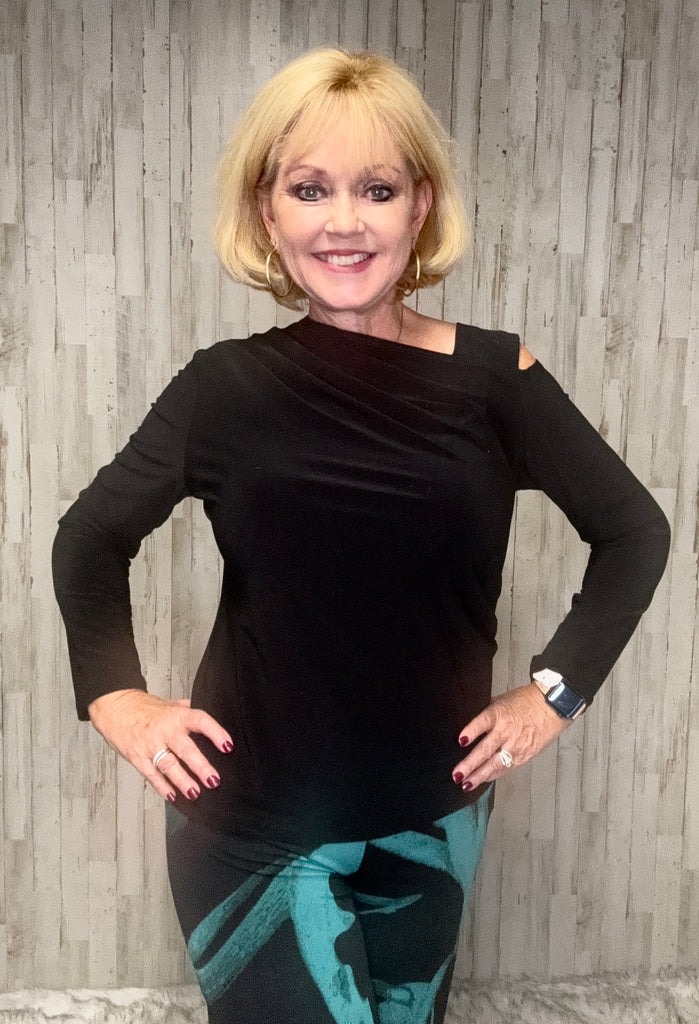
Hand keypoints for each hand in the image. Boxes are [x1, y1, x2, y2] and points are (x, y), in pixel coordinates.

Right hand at [88, 689, 233, 802]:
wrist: (115, 707)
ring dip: (182, 780)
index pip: (200, 721)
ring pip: (169, 765)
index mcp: (177, 715)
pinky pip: (152, 774)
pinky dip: (162, 786)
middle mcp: (165, 730)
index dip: (215, 732)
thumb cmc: (145, 707)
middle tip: (213, 780)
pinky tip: (173, 796)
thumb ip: (190, 710)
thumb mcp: (171, 703)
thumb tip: (214, 714)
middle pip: (185, 749)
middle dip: (200, 766)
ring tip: (195, 792)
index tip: (228, 746)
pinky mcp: (138, 757)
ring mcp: (150, 745)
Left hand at [452, 683, 571, 789]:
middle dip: (470, 764)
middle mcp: (507, 731)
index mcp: (499, 714)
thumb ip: (487, 712)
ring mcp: (516, 745)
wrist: (552, 707)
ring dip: (480, 776)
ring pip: (496, 764)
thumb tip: (469, 720)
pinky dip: (494, 775)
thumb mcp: (502, 700)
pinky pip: (506, 768)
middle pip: (486, 749)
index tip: (461, 740)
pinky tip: (483, 779)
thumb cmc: (526, 701)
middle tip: (457, 774)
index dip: (472, 731)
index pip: (483, 722)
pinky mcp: (524, 755)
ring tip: (466, 784)